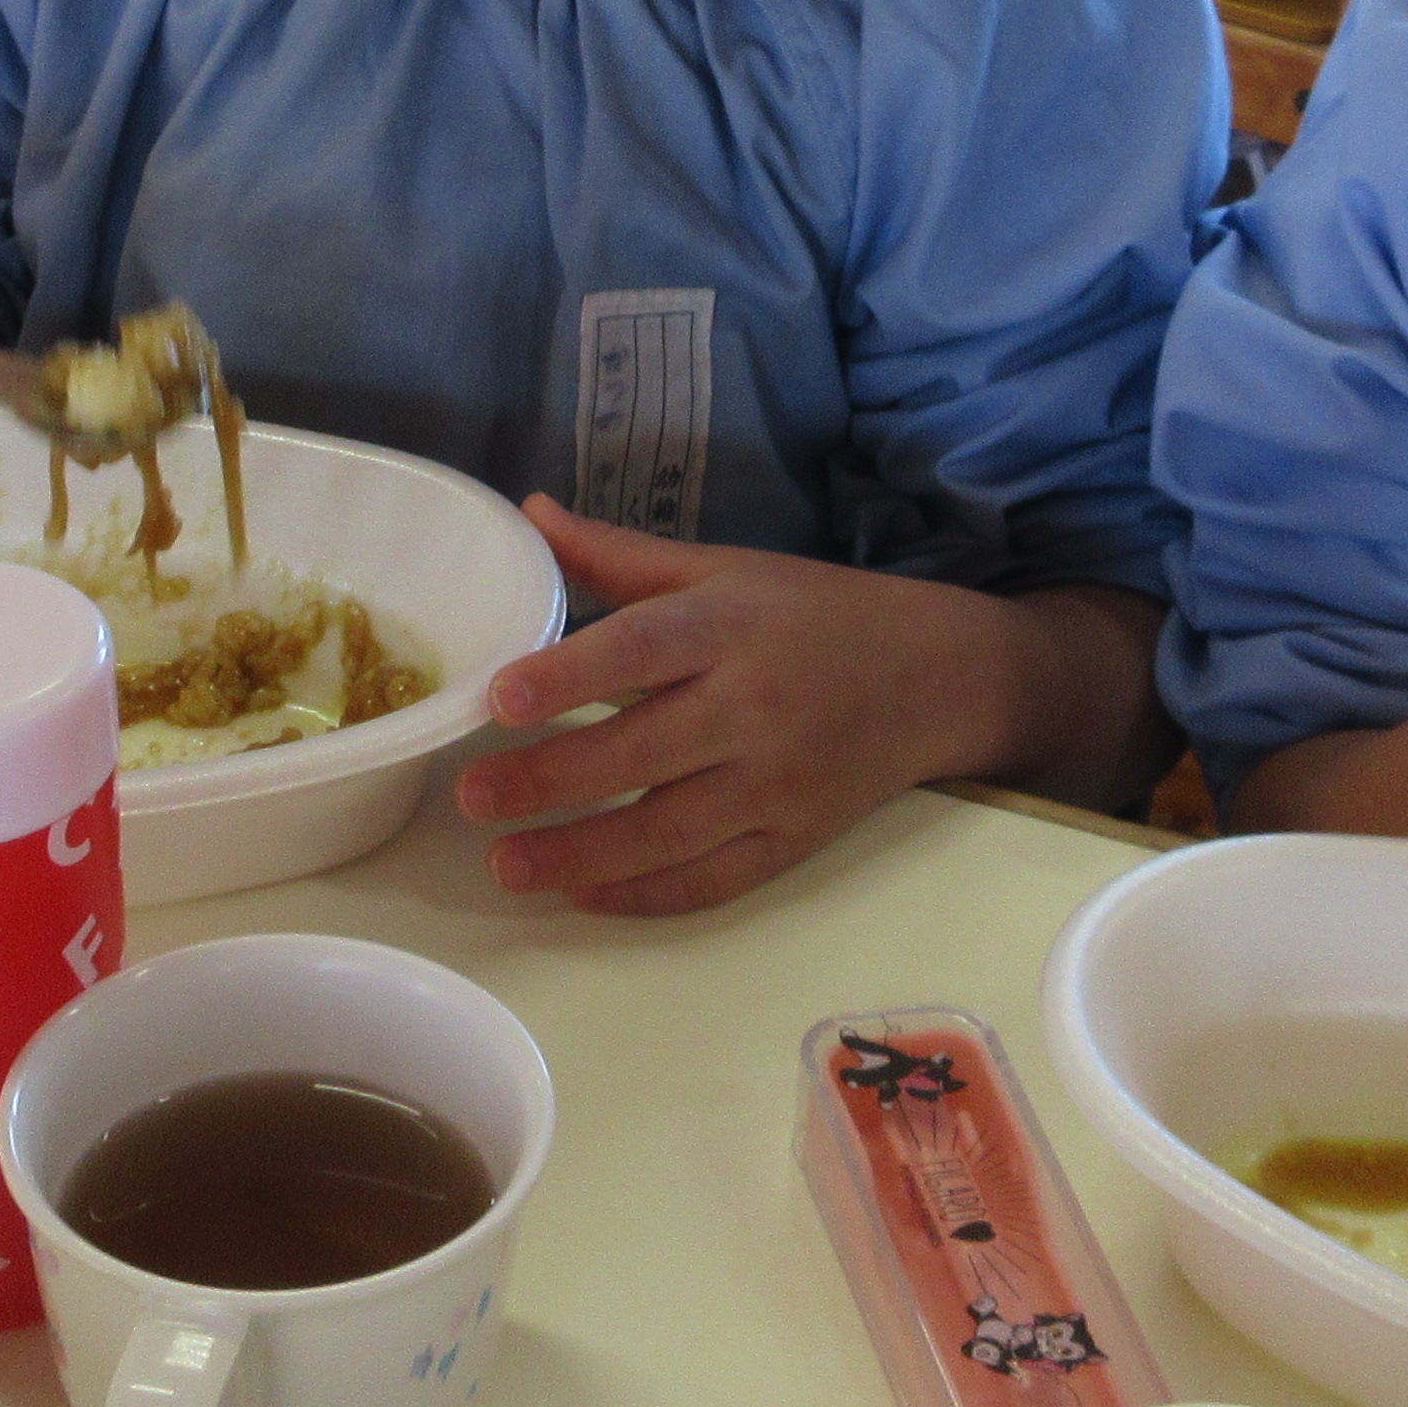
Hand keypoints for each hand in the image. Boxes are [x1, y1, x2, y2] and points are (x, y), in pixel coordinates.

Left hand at [454, 499, 1037, 915]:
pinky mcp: (793, 840)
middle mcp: (754, 707)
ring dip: (579, 854)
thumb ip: (621, 555)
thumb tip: (529, 513)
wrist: (936, 677)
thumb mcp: (725, 568)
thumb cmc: (813, 614)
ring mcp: (776, 783)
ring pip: (667, 833)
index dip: (568, 675)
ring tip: (503, 864)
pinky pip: (711, 880)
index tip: (500, 698)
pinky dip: (644, 894)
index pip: (642, 650)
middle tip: (471, 797)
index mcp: (732, 626)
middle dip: (550, 780)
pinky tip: (581, 891)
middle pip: (641, 753)